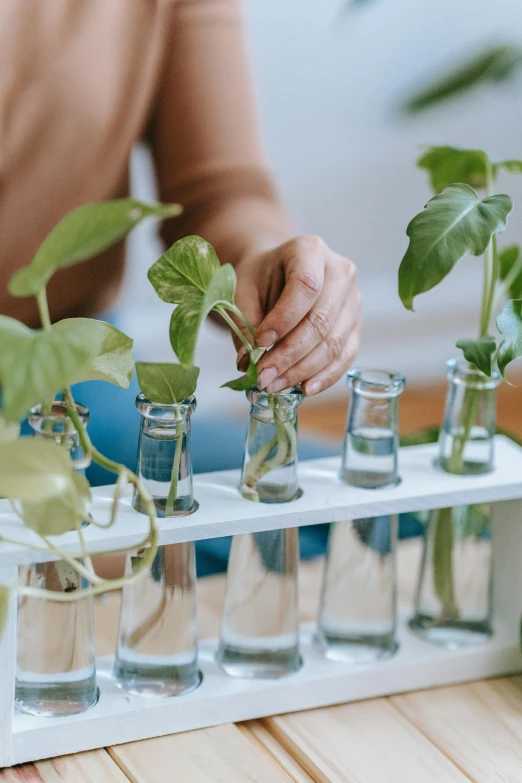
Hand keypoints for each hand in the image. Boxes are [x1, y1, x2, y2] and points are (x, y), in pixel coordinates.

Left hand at [233, 235, 361, 395]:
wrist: (280, 273)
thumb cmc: (261, 278)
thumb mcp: (243, 289)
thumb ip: (244, 322)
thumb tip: (247, 363)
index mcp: (310, 250)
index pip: (305, 286)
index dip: (283, 319)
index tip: (259, 344)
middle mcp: (341, 272)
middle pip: (321, 320)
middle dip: (289, 354)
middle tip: (263, 377)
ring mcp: (354, 300)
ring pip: (334, 343)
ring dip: (303, 370)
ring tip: (274, 385)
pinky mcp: (356, 325)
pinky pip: (346, 356)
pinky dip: (325, 376)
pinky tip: (304, 389)